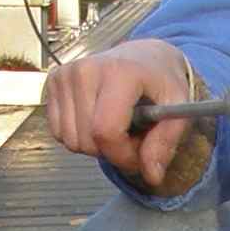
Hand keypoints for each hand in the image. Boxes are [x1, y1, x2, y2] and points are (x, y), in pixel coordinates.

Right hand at [40, 39, 197, 190]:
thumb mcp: (177, 107)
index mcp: (119, 72)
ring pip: (71, 141)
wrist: (143, 55)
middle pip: (87, 141)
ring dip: (96, 145)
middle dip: (112, 151)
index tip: (139, 154)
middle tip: (133, 136)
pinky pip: (59, 132)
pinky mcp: (53, 81)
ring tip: (117, 127)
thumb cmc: (160, 80)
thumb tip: (151, 175)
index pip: (106, 132)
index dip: (123, 155)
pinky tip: (98, 120)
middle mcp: (85, 69)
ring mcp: (65, 75)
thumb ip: (166, 141)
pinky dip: (80, 136)